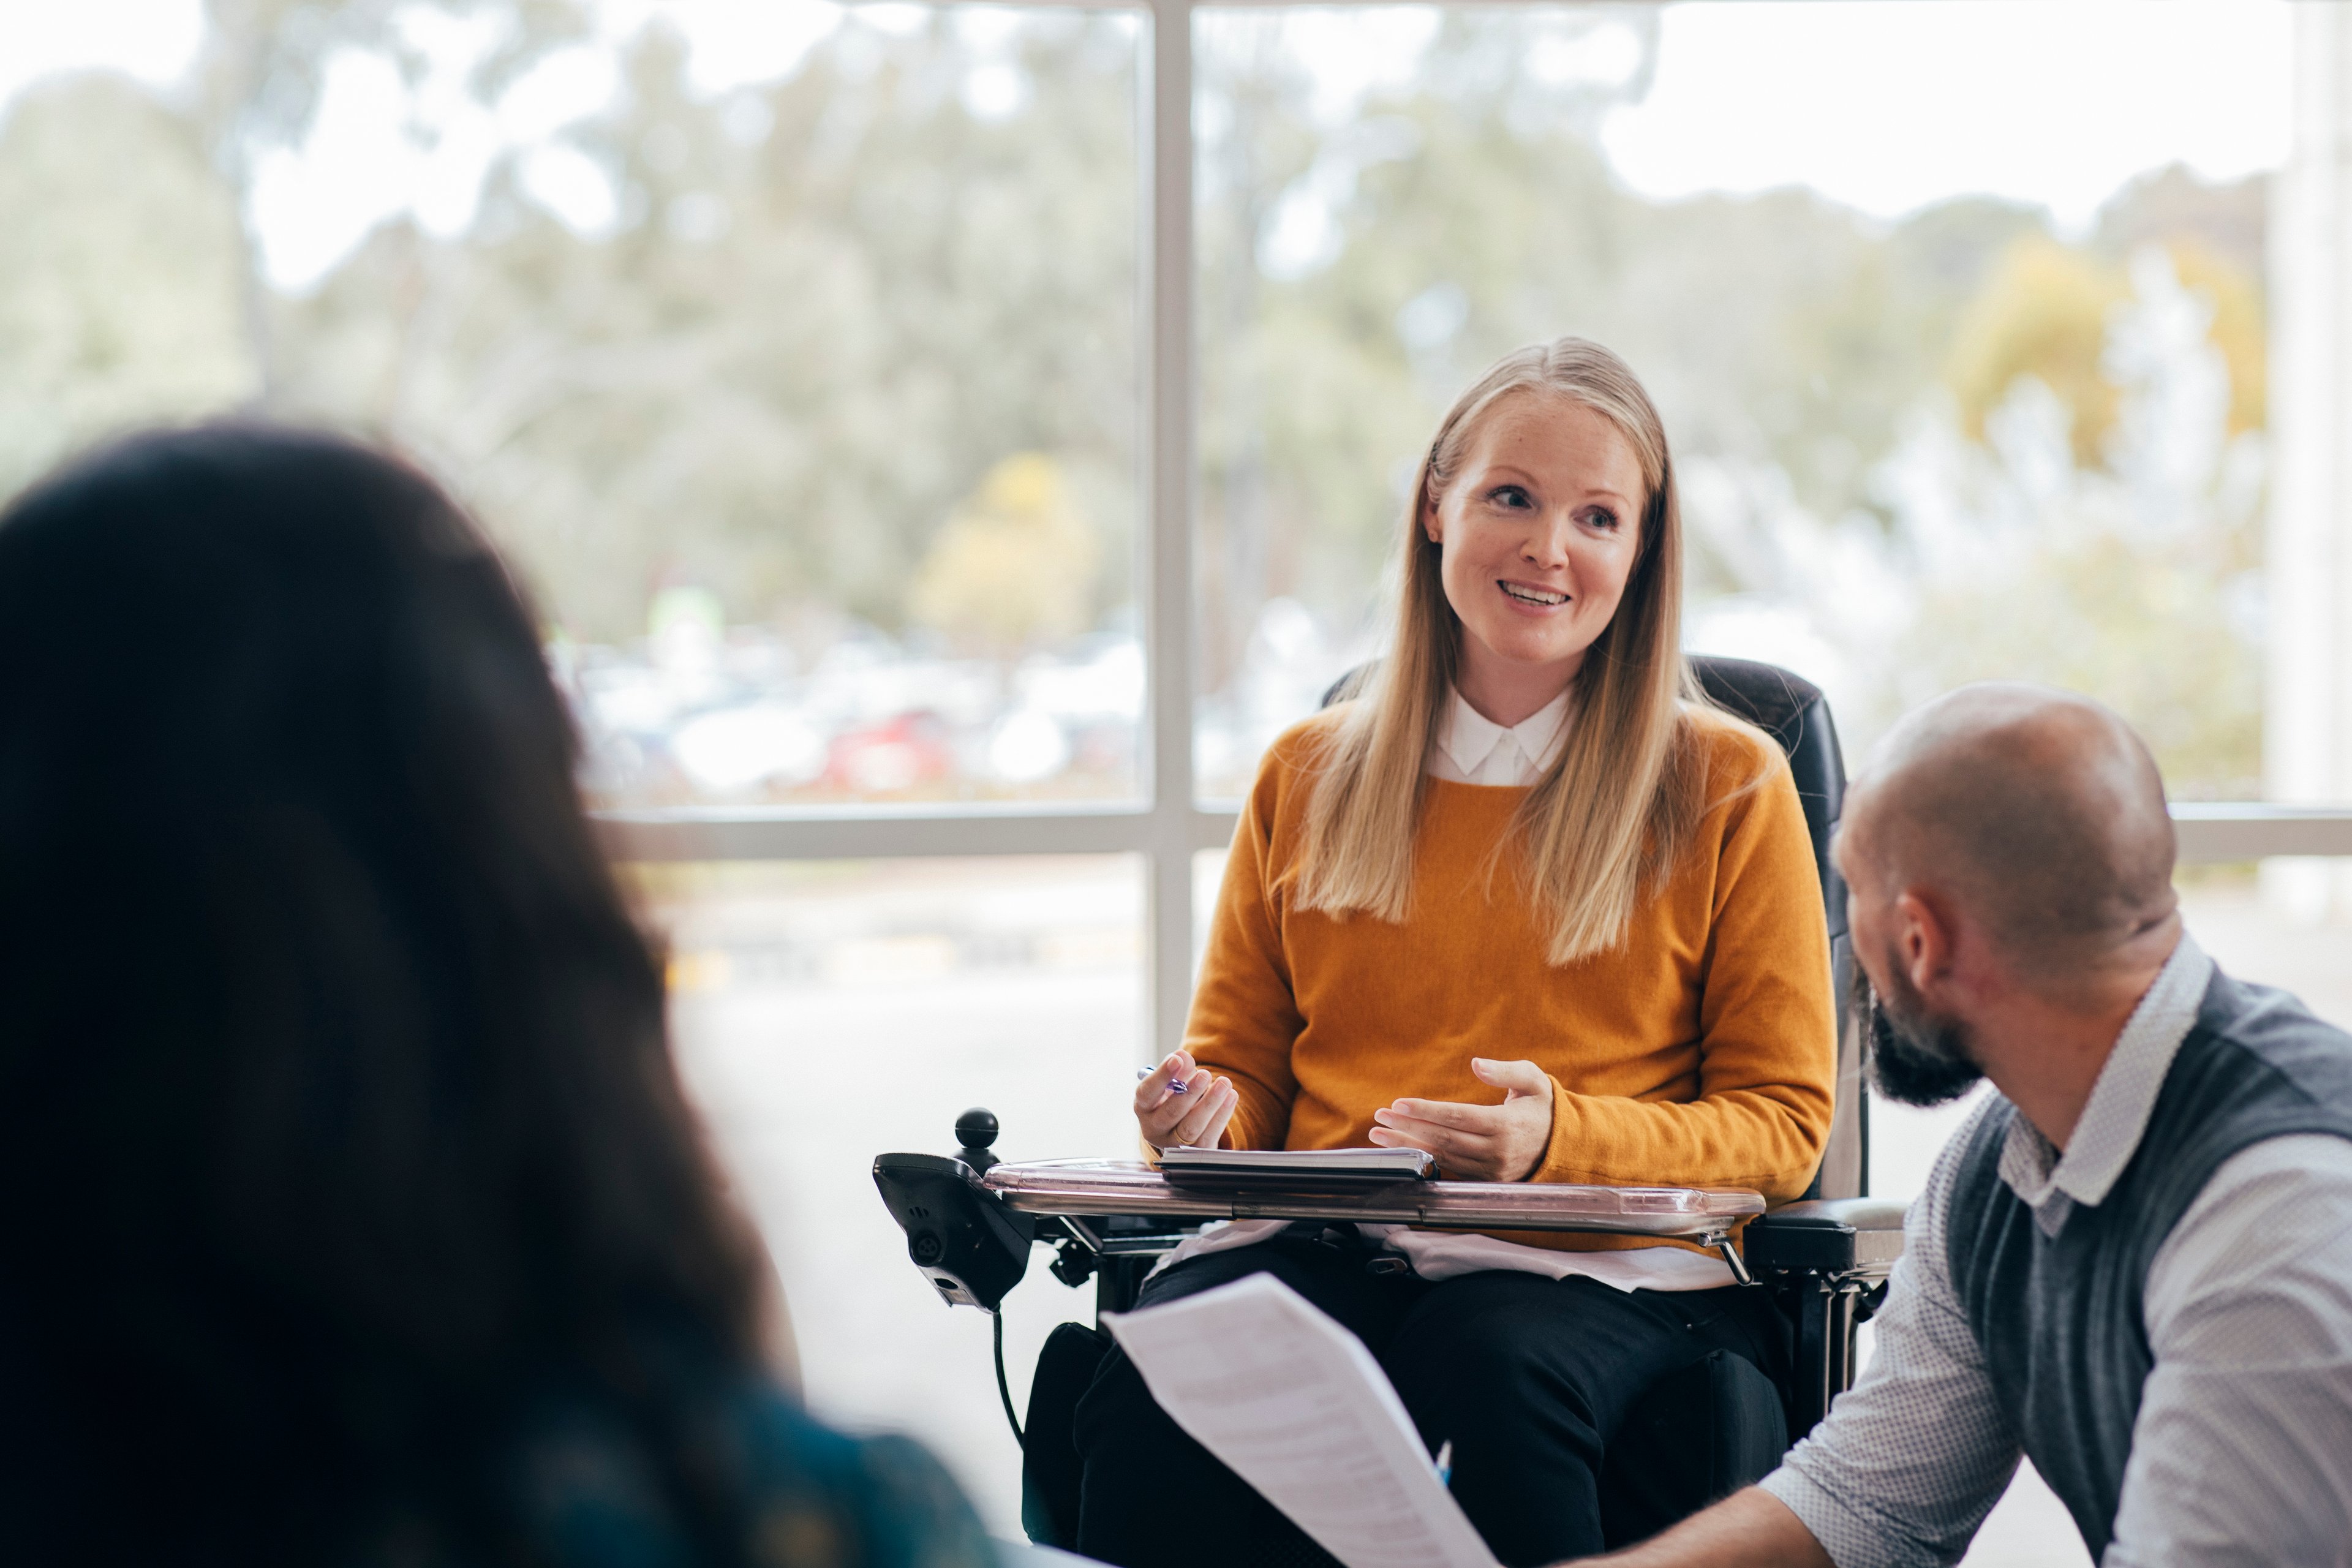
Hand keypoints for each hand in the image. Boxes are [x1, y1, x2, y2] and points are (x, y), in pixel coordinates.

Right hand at [1135, 1049, 1238, 1151]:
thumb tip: (1183, 1057)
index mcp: (1143, 1108)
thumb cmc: (1173, 1099)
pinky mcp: (1195, 1153)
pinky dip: (1222, 1115)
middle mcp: (1154, 1129)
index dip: (1162, 1076)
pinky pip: (1209, 1136)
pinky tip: (1231, 1096)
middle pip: (1171, 1113)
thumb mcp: (1172, 1084)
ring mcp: (1174, 1145)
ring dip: (1209, 1104)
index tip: (1177, 1060)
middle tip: (1205, 1074)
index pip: (1147, 1092)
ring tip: (1224, 1083)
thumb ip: (1178, 1069)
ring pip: (1191, 1127)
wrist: (1180, 1130)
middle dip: (1189, 1092)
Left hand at [1367, 1058, 1554, 1181]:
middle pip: (1443, 1140)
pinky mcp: (1485, 1181)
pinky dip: (1423, 1160)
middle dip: (1407, 1129)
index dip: (1425, 1112)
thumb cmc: (1542, 1106)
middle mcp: (1497, 1153)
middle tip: (1378, 1119)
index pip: (1457, 1118)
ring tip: (1380, 1137)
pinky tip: (1402, 1151)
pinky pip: (1450, 1170)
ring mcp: (1491, 1171)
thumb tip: (1476, 1064)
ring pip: (1442, 1159)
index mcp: (1506, 1126)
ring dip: (1408, 1147)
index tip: (1398, 1104)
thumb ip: (1506, 1071)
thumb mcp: (1533, 1080)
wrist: (1563, 1144)